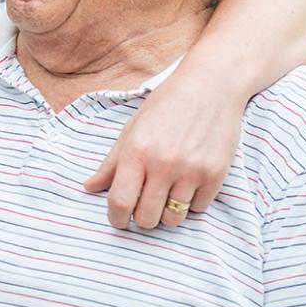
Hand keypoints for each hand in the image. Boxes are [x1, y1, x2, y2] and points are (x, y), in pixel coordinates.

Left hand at [83, 74, 242, 229]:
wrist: (210, 87)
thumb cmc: (166, 106)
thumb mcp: (132, 129)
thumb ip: (111, 163)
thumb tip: (89, 188)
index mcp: (137, 152)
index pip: (120, 202)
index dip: (116, 218)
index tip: (118, 220)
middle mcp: (163, 164)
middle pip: (147, 218)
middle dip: (142, 218)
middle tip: (144, 205)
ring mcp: (191, 171)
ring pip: (173, 219)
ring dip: (167, 213)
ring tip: (167, 194)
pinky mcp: (216, 175)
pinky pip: (198, 209)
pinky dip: (191, 203)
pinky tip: (188, 183)